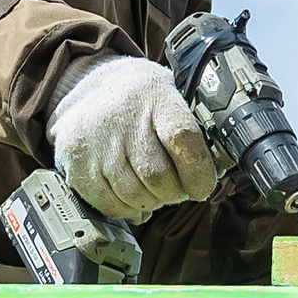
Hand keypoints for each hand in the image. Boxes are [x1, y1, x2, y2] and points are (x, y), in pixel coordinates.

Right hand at [48, 55, 219, 220]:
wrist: (88, 88)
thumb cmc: (143, 101)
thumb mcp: (174, 97)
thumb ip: (199, 131)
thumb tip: (221, 167)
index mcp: (156, 97)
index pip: (182, 138)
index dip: (198, 172)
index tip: (203, 186)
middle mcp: (122, 116)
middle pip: (157, 175)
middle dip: (175, 193)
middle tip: (179, 190)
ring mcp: (95, 141)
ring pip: (134, 195)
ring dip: (153, 203)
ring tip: (156, 192)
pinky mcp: (75, 163)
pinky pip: (108, 203)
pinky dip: (127, 210)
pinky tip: (134, 200)